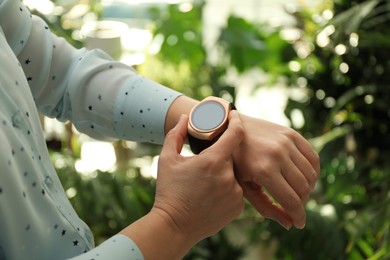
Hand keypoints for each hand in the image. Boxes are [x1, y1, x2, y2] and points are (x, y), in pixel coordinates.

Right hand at [153, 111, 244, 242]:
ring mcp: (236, 193)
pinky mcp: (238, 207)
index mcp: (213, 161)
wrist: (173, 226)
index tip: (234, 115)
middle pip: (231, 156)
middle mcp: (229, 176)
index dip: (236, 121)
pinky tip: (210, 195)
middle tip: (204, 163)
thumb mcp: (167, 160)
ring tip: (204, 184)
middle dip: (220, 156)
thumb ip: (175, 135)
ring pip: (234, 174)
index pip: (235, 133)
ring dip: (223, 173)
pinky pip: (237, 190)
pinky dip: (227, 189)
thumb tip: (184, 118)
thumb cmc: (168, 191)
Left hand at [233, 115, 319, 229]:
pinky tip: (304, 178)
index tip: (299, 224)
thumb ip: (266, 207)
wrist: (229, 129)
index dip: (298, 216)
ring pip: (311, 174)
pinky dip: (313, 171)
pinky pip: (313, 157)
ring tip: (297, 193)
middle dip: (302, 203)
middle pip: (304, 188)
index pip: (291, 200)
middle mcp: (278, 154)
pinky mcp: (291, 134)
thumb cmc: (233, 162)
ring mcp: (286, 142)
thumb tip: (289, 224)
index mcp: (263, 169)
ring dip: (308, 189)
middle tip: (294, 208)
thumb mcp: (243, 186)